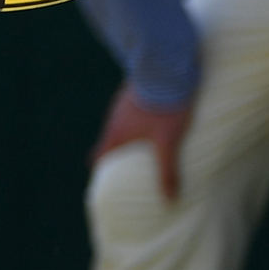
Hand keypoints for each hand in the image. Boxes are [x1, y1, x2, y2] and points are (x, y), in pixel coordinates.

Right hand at [91, 83, 193, 199]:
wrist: (165, 69)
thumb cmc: (165, 109)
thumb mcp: (169, 142)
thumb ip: (168, 170)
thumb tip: (169, 200)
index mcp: (115, 135)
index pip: (99, 157)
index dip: (101, 169)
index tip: (107, 178)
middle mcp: (113, 120)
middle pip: (109, 141)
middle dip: (117, 152)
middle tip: (130, 162)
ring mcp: (121, 104)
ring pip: (120, 124)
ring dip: (129, 134)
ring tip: (146, 140)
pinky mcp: (132, 92)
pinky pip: (130, 109)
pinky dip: (138, 117)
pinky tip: (155, 115)